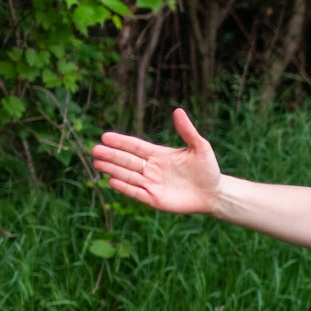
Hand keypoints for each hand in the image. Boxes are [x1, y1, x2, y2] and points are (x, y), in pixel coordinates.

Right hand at [91, 107, 221, 214]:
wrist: (215, 194)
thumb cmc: (208, 169)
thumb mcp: (200, 148)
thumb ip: (187, 131)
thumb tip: (178, 110)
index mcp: (159, 154)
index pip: (136, 147)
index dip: (121, 142)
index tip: (105, 136)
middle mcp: (152, 168)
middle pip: (128, 161)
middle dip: (112, 155)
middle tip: (95, 150)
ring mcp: (152, 184)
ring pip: (128, 175)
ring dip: (113, 170)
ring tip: (97, 163)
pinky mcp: (154, 199)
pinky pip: (136, 192)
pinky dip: (124, 187)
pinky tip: (111, 180)